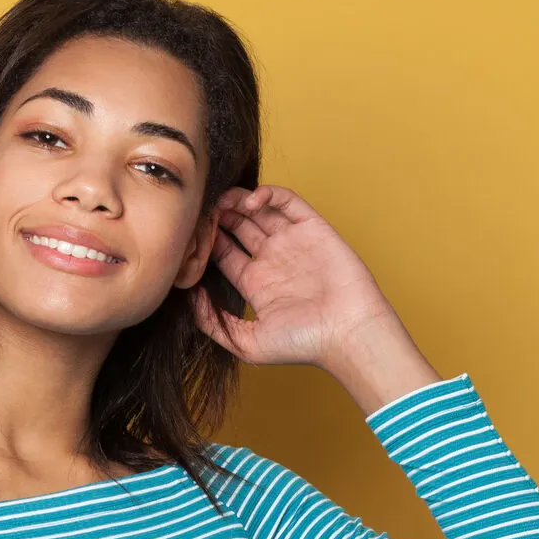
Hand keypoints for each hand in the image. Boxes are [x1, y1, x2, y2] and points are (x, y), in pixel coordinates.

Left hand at [192, 184, 406, 371]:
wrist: (347, 333)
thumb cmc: (303, 344)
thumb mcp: (246, 343)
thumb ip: (214, 323)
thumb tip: (190, 297)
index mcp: (256, 282)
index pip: (222, 251)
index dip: (206, 240)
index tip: (191, 234)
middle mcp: (272, 259)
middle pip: (238, 226)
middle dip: (219, 216)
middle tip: (203, 210)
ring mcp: (292, 242)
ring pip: (259, 210)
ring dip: (237, 201)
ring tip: (222, 200)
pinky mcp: (312, 228)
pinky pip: (287, 201)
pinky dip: (267, 194)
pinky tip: (250, 202)